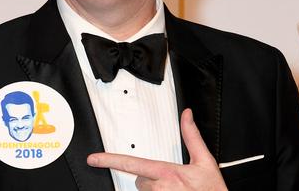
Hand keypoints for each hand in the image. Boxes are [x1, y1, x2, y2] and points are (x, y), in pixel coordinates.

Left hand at [87, 108, 226, 190]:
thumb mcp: (205, 161)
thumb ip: (192, 137)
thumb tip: (187, 116)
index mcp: (167, 173)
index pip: (131, 164)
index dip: (109, 160)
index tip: (94, 159)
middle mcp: (159, 189)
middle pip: (140, 180)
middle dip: (152, 179)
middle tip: (173, 183)